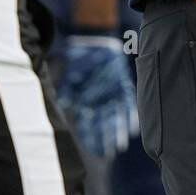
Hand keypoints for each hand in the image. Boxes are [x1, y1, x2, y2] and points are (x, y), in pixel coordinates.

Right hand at [55, 31, 137, 158]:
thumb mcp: (71, 73)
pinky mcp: (123, 86)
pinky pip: (128, 104)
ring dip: (117, 131)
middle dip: (104, 139)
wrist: (95, 40)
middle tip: (107, 155)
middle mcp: (99, 100)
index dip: (89, 138)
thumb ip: (67, 90)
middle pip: (102, 125)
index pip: (87, 124)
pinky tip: (133, 128)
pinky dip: (130, 116)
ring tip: (120, 146)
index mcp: (85, 99)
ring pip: (115, 118)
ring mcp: (111, 94)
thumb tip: (62, 105)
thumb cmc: (80, 56)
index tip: (92, 151)